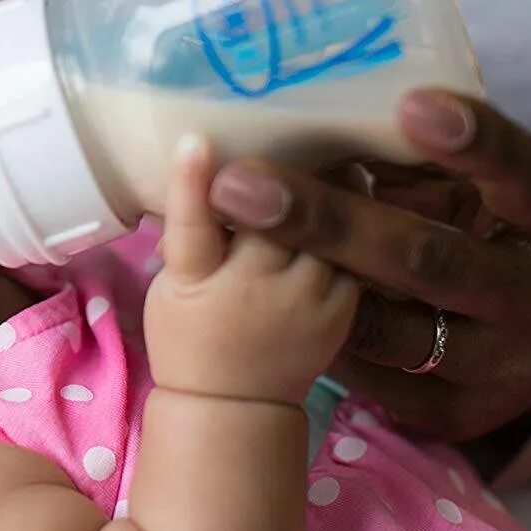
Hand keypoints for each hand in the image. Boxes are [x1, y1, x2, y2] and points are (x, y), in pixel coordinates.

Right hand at [146, 136, 359, 406]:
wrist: (233, 404)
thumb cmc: (189, 333)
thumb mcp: (171, 281)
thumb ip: (190, 227)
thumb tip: (202, 157)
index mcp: (198, 280)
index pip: (194, 226)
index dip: (192, 183)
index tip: (194, 142)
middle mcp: (254, 287)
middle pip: (275, 214)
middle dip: (286, 170)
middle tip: (303, 125)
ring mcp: (305, 298)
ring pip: (325, 226)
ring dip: (333, 186)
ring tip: (341, 153)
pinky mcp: (344, 308)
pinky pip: (354, 251)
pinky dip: (358, 220)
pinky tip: (359, 195)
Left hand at [206, 89, 530, 442]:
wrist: (520, 350)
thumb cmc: (471, 239)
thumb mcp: (466, 195)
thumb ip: (414, 162)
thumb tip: (314, 115)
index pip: (518, 171)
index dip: (471, 140)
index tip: (409, 105)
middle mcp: (528, 291)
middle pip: (425, 258)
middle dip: (328, 221)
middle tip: (240, 185)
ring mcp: (495, 359)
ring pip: (393, 328)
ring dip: (305, 287)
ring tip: (229, 238)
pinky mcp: (454, 410)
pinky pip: (373, 376)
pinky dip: (316, 342)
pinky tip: (256, 306)